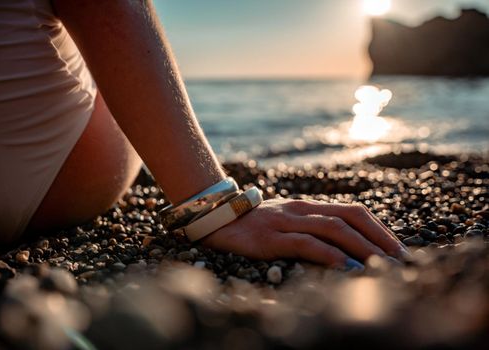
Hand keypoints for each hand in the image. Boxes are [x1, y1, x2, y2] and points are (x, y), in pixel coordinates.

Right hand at [201, 199, 407, 269]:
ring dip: (363, 248)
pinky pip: (306, 243)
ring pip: (334, 229)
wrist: (216, 217)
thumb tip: (343, 249)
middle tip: (402, 262)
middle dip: (381, 240)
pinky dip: (330, 256)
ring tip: (383, 267)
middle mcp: (303, 210)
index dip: (380, 229)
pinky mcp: (271, 237)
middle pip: (352, 219)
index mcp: (310, 207)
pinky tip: (346, 269)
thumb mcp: (287, 222)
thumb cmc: (255, 223)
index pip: (355, 212)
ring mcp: (287, 222)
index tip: (400, 249)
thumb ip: (312, 228)